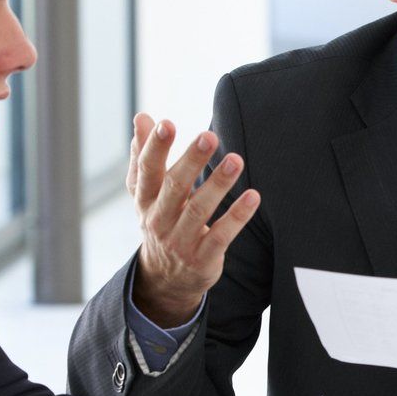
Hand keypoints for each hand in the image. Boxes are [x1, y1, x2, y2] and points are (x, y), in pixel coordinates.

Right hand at [127, 115, 259, 326]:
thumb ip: (144, 155)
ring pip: (199, 210)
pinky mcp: (203, 258)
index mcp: (144, 199)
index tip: (166, 123)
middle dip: (191, 161)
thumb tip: (143, 116)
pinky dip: (237, 216)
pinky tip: (253, 196)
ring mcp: (180, 241)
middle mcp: (158, 220)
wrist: (165, 279)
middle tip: (209, 136)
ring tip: (236, 160)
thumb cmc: (160, 221)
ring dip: (218, 184)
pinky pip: (221, 235)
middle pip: (173, 187)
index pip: (147, 170)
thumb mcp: (146, 193)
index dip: (155, 148)